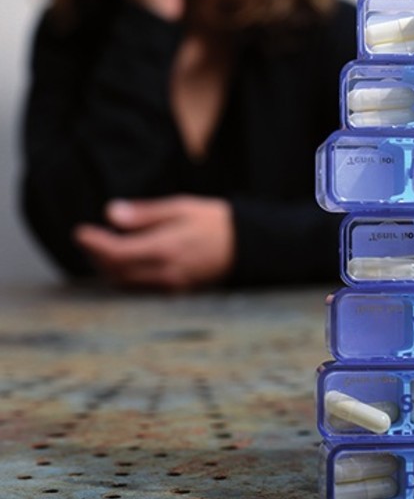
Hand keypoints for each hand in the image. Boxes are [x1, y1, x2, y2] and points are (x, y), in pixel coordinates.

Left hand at [74, 196, 234, 289]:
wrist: (246, 245)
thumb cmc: (214, 221)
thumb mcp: (181, 207)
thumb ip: (145, 213)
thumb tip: (111, 213)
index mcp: (165, 248)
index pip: (117, 253)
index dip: (94, 244)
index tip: (80, 232)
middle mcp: (165, 273)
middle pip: (116, 272)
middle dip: (96, 257)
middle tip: (88, 238)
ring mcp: (170, 286)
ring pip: (126, 284)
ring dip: (108, 268)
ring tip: (101, 247)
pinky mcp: (175, 291)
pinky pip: (140, 288)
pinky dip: (124, 275)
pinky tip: (123, 260)